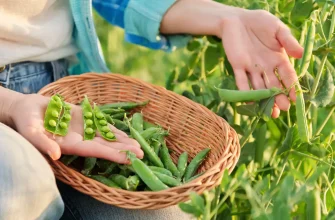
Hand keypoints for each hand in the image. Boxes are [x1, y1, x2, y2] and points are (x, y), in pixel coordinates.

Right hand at [9, 94, 142, 162]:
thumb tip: (56, 154)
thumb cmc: (26, 122)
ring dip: (123, 141)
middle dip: (124, 150)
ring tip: (140, 146)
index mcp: (70, 145)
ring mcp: (84, 129)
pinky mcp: (85, 118)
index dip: (112, 155)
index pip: (95, 152)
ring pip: (107, 136)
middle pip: (106, 146)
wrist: (27, 109)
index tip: (129, 160)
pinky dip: (115, 129)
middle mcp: (81, 139)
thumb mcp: (31, 132)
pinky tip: (127, 133)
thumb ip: (43, 143)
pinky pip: (103, 124)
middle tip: (142, 154)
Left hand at [218, 9, 303, 117]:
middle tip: (282, 110)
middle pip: (273, 85)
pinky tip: (249, 103)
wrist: (236, 19)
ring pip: (258, 87)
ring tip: (269, 113)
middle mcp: (265, 66)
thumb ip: (288, 41)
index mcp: (278, 58)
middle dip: (278, 98)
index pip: (287, 75)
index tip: (294, 99)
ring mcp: (251, 68)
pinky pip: (241, 81)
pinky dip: (244, 92)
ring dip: (263, 100)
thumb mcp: (277, 29)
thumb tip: (300, 54)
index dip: (291, 87)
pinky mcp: (237, 66)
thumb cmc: (259, 22)